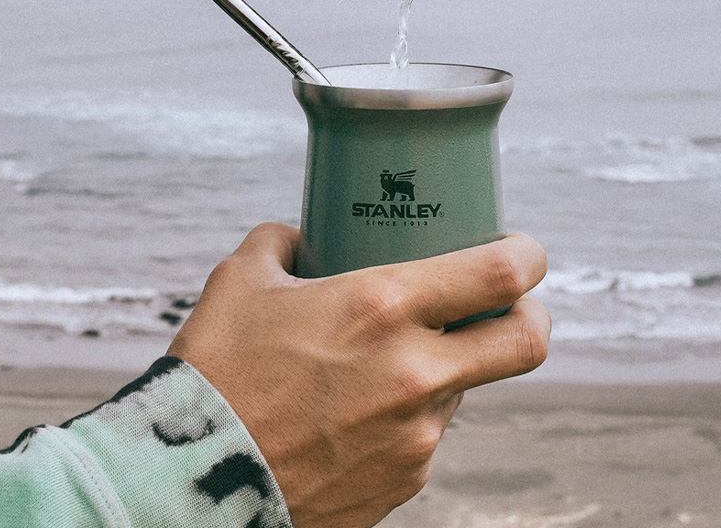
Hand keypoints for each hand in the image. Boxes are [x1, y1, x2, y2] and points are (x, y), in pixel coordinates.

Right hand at [169, 223, 548, 527]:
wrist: (188, 486)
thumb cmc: (214, 374)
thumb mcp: (241, 281)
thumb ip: (280, 243)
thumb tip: (299, 233)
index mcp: (383, 306)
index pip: (501, 273)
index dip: (528, 256)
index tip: (520, 250)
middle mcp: (415, 371)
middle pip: (528, 340)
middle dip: (532, 315)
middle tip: (510, 303)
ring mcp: (416, 434)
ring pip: (468, 386)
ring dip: (449, 366)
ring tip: (388, 360)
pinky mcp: (404, 482)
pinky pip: (426, 433)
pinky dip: (408, 413)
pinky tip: (356, 411)